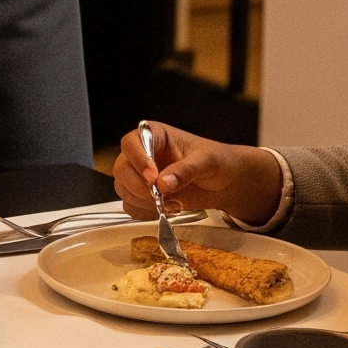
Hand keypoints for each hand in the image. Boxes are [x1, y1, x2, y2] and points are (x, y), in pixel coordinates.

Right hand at [112, 120, 283, 227]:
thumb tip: (164, 183)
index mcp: (155, 136)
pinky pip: (131, 205)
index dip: (138, 160)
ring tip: (169, 202)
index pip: (132, 143)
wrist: (225, 183)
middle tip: (160, 195)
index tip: (153, 178)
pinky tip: (166, 208)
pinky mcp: (144, 195)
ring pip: (123, 188)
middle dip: (138, 185)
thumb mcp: (206, 161)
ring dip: (142, 200)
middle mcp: (144, 154)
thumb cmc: (217, 162)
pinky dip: (145, 211)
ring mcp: (141, 176)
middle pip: (122, 168)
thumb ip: (185, 170)